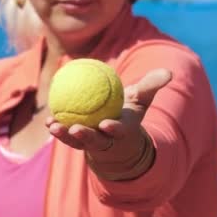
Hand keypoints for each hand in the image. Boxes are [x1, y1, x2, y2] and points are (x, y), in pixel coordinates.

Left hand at [45, 68, 171, 171]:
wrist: (116, 134)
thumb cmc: (129, 113)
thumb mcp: (142, 99)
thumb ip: (151, 86)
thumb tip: (168, 72)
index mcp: (122, 131)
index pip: (118, 131)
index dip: (113, 129)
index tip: (106, 124)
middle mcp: (105, 140)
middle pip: (94, 141)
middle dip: (85, 137)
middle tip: (76, 129)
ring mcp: (90, 143)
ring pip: (76, 141)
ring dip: (64, 136)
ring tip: (53, 126)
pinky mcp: (77, 142)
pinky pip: (66, 135)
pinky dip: (57, 128)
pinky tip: (48, 120)